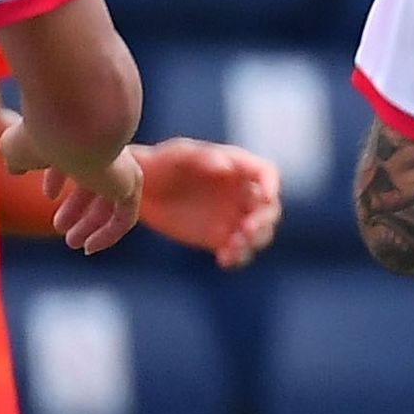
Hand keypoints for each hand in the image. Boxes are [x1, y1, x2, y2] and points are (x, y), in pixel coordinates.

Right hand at [1, 114, 141, 251]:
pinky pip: (124, 218)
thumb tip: (15, 169)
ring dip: (90, 224)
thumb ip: (18, 159)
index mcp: (78, 136)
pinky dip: (108, 234)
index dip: (59, 177)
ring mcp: (121, 168)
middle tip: (61, 228)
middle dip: (77, 208)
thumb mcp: (19, 147)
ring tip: (73, 242)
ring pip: (110, 202)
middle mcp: (103, 150)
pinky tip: (90, 248)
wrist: (74, 123)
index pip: (73, 157)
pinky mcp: (131, 186)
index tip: (48, 195)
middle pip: (94, 183)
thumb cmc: (42, 131)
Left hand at [136, 139, 284, 266]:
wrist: (142, 189)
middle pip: (268, 208)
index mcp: (239, 168)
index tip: (266, 197)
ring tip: (233, 247)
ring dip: (253, 242)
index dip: (272, 184)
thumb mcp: (178, 154)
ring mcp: (234, 217)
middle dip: (263, 221)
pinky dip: (237, 257)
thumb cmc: (161, 163)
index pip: (266, 174)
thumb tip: (227, 166)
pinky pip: (238, 251)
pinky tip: (223, 260)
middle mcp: (242, 193)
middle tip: (246, 229)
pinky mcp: (221, 239)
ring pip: (258, 233)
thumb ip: (203, 157)